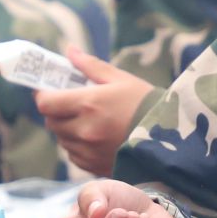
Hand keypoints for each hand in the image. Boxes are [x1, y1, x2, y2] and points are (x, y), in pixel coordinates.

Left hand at [35, 50, 156, 176]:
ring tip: (86, 121)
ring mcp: (89, 151)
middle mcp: (84, 130)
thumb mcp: (120, 78)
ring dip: (67, 130)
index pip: (46, 103)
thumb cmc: (146, 103)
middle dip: (56, 112)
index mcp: (88, 104)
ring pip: (62, 141)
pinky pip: (74, 156)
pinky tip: (94, 138)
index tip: (49, 90)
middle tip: (69, 104)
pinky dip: (78, 147)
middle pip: (52, 123)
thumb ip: (90, 66)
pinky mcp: (96, 167)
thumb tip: (70, 51)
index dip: (44, 96)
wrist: (172, 138)